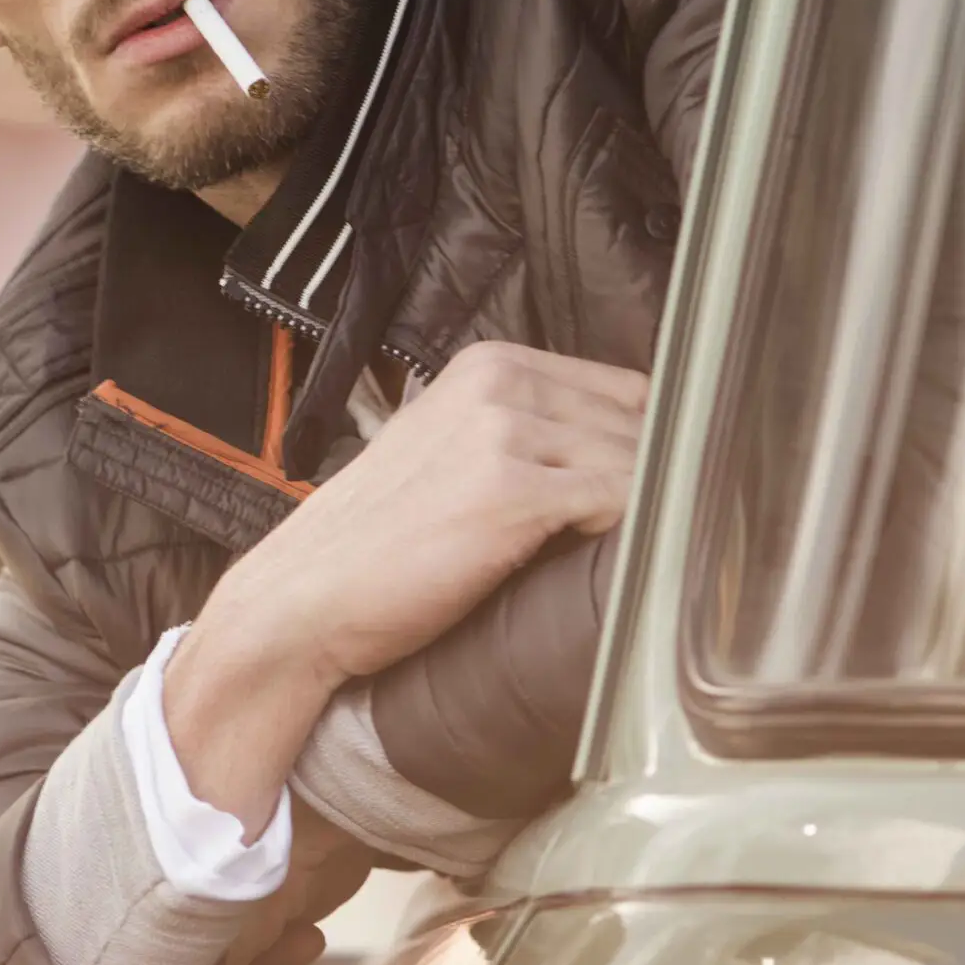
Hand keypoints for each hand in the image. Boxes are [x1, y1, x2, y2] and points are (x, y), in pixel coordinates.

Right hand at [164, 343, 645, 832]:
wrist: (303, 600)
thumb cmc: (377, 546)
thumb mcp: (450, 455)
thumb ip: (526, 436)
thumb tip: (627, 460)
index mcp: (488, 365)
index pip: (625, 389)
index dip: (651, 446)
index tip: (661, 495)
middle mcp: (499, 382)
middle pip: (640, 423)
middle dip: (655, 482)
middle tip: (655, 538)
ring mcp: (505, 431)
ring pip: (637, 463)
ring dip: (644, 516)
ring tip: (632, 559)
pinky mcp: (511, 492)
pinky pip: (618, 504)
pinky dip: (626, 539)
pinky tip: (602, 568)